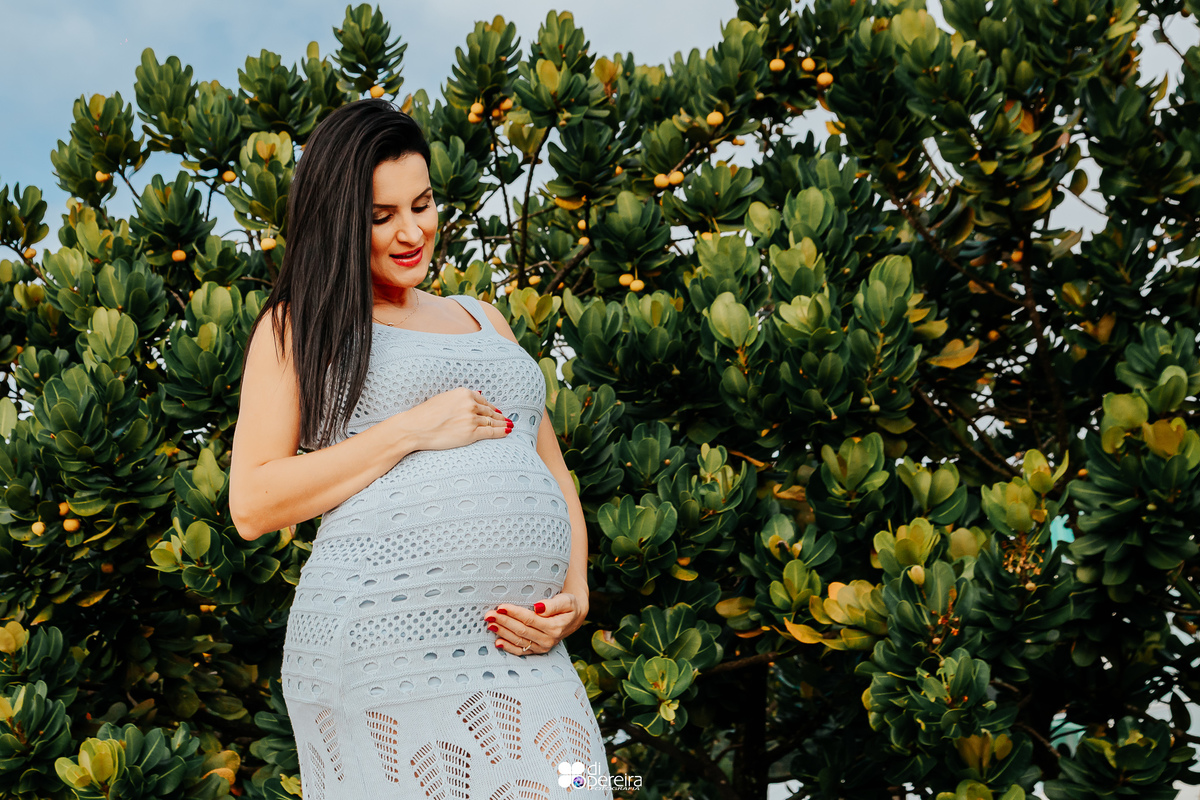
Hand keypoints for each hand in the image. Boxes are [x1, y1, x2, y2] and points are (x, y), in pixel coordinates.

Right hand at [395, 387, 509, 450]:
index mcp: (463, 393)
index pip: (483, 401)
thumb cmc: (425, 414)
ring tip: (508, 425)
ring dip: (502, 424)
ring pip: (492, 421)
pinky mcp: (471, 433)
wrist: (415, 428)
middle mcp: (470, 404)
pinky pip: (491, 432)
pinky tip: (507, 431)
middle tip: (505, 419)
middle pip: (489, 411)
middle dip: (498, 416)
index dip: (491, 406)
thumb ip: (460, 398)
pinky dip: (501, 432)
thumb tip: (477, 396)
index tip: (496, 410)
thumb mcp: (444, 398)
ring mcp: (471, 419)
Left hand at [484, 593, 587, 655]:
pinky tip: (498, 642)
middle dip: (504, 622)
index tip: (501, 607)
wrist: (574, 618)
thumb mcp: (566, 601)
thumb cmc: (569, 606)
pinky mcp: (538, 651)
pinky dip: (508, 647)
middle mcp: (548, 640)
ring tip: (490, 624)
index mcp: (555, 627)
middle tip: (489, 615)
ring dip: (502, 633)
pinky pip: (521, 651)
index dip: (515, 613)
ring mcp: (543, 647)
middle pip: (521, 630)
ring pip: (519, 641)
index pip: (530, 619)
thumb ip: (553, 604)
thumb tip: (538, 607)